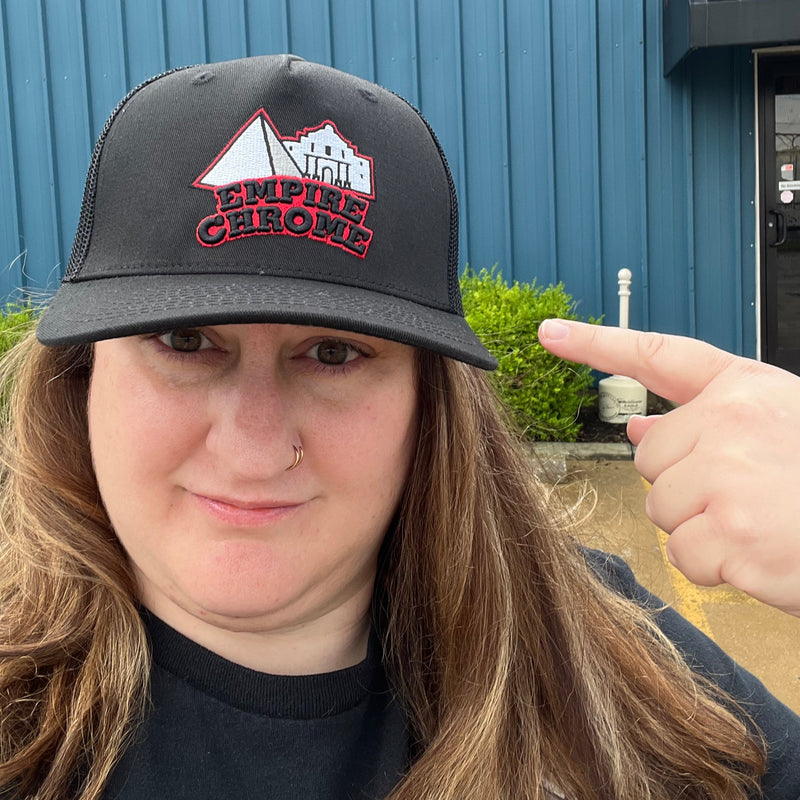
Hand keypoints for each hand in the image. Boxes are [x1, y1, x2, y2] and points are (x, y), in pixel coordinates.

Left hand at [537, 318, 799, 616]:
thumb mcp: (778, 428)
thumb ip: (708, 425)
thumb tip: (636, 428)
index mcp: (745, 391)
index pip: (657, 355)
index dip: (597, 343)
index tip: (551, 333)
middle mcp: (731, 423)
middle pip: (648, 461)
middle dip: (683, 487)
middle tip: (745, 496)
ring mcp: (729, 477)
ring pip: (661, 510)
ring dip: (701, 528)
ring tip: (760, 522)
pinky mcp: (731, 533)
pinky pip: (685, 556)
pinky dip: (717, 568)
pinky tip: (762, 554)